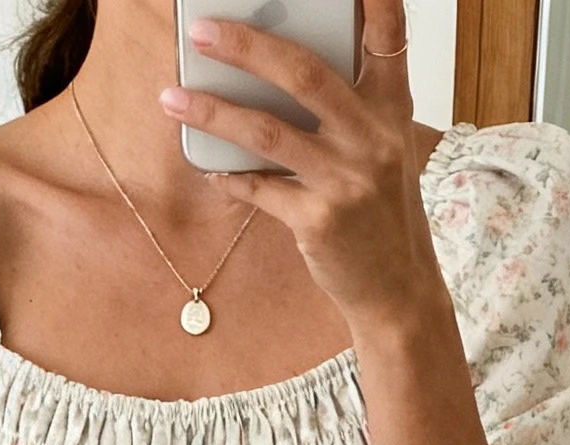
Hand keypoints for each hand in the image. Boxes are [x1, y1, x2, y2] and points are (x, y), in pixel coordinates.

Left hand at [160, 0, 442, 332]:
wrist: (397, 289)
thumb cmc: (381, 211)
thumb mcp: (381, 149)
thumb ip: (346, 106)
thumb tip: (272, 67)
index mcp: (391, 109)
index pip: (388, 38)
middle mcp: (373, 139)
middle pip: (304, 75)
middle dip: (246, 47)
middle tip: (202, 31)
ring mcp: (347, 181)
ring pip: (268, 132)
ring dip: (213, 112)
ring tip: (172, 98)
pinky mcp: (320, 221)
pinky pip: (260, 189)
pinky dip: (230, 176)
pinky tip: (208, 166)